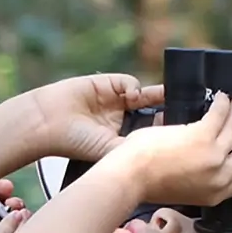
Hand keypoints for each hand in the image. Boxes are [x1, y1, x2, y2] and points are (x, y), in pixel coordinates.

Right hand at [27, 74, 165, 164]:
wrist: (49, 122)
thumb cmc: (75, 142)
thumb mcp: (110, 150)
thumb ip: (135, 147)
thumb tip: (162, 145)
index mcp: (121, 138)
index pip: (149, 133)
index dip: (163, 130)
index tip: (178, 131)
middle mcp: (120, 119)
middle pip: (151, 111)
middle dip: (165, 109)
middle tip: (182, 109)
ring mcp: (114, 101)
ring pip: (144, 95)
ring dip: (155, 96)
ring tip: (166, 99)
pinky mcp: (107, 84)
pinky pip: (130, 82)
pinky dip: (133, 87)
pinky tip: (129, 96)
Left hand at [113, 92, 231, 208]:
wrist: (130, 178)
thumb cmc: (148, 182)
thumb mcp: (185, 188)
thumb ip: (201, 178)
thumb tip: (209, 157)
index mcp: (215, 194)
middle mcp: (220, 177)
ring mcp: (214, 156)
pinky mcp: (203, 136)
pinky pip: (221, 115)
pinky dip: (224, 104)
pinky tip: (222, 98)